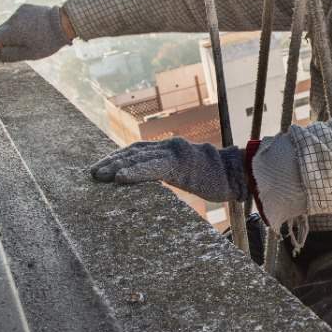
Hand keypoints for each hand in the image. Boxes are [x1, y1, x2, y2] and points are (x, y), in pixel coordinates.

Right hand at [0, 3, 71, 61]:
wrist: (64, 22)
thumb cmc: (48, 42)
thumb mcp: (29, 54)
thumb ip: (10, 55)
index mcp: (12, 31)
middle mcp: (13, 19)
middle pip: (0, 31)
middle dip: (1, 41)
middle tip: (9, 51)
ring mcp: (19, 11)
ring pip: (8, 25)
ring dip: (11, 33)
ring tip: (26, 40)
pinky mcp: (26, 7)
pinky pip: (17, 18)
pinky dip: (19, 25)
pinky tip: (31, 30)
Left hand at [90, 138, 248, 202]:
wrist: (238, 173)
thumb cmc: (215, 178)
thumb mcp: (187, 174)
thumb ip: (168, 173)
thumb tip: (150, 185)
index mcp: (169, 149)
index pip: (137, 151)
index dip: (117, 158)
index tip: (100, 168)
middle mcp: (169, 146)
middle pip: (133, 152)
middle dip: (111, 161)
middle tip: (92, 173)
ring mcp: (175, 153)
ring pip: (139, 157)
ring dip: (116, 166)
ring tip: (99, 175)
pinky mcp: (181, 164)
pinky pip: (153, 168)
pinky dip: (134, 172)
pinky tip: (120, 178)